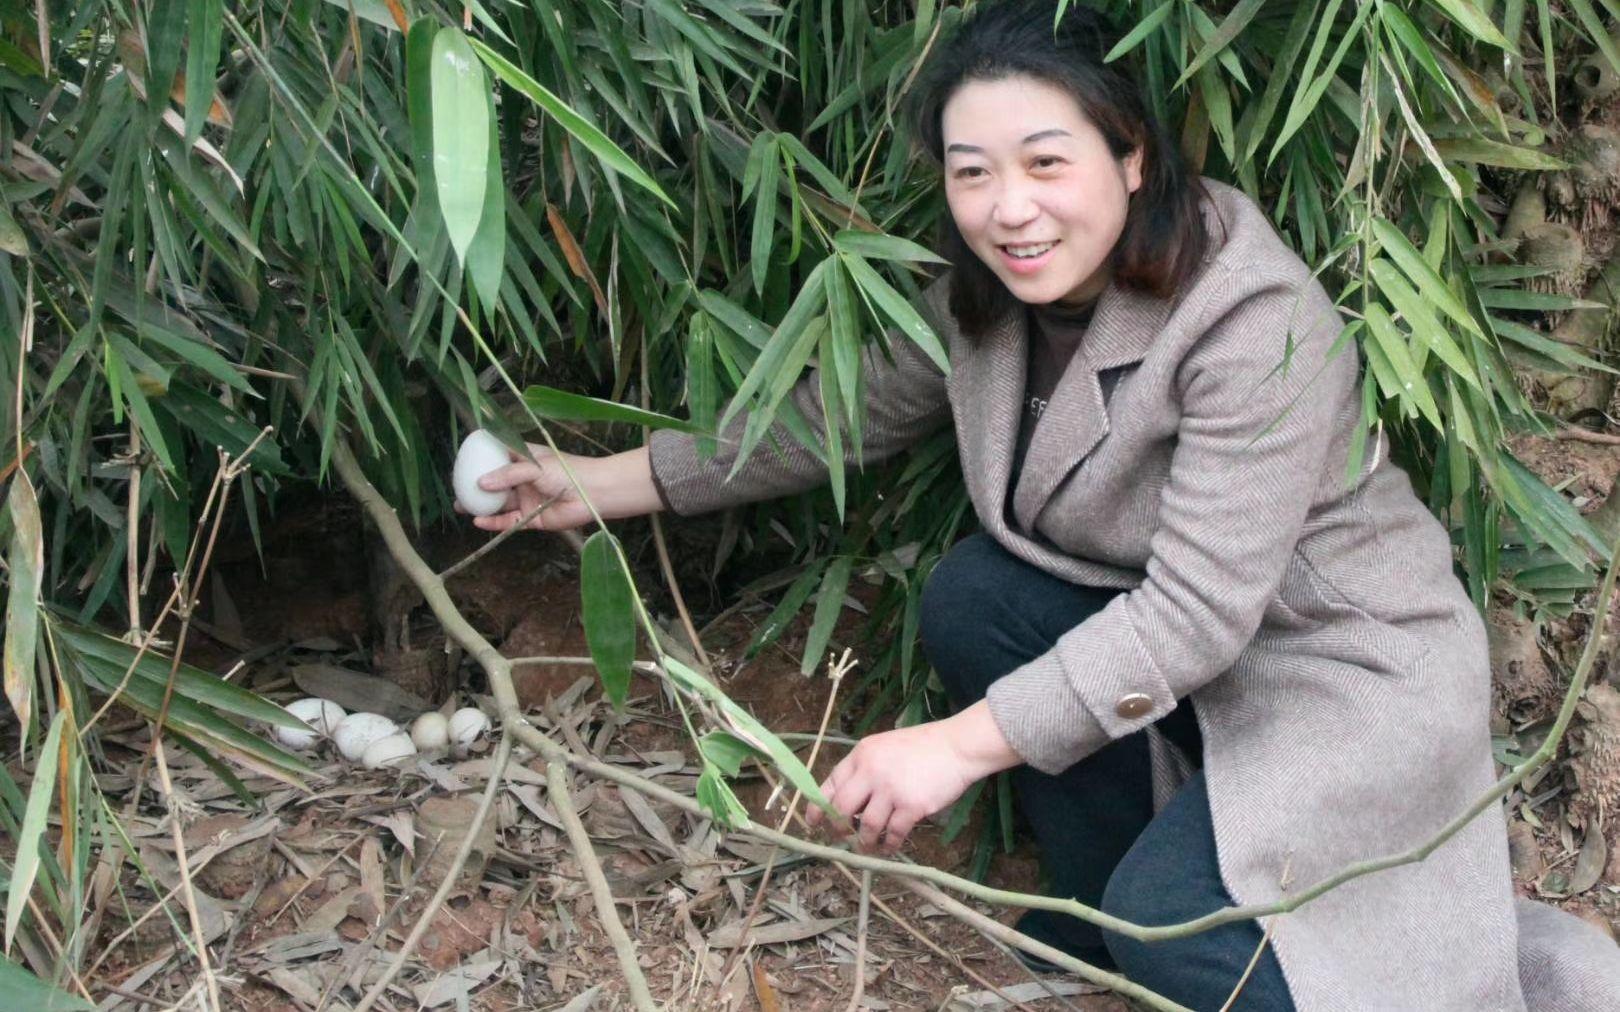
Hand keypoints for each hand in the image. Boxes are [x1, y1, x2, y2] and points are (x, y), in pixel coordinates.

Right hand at [462, 444, 661, 532]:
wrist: (593, 493)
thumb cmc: (566, 470)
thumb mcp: (533, 466)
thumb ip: (507, 475)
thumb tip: (481, 483)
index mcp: (524, 459)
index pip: (499, 456)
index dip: (482, 458)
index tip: (462, 461)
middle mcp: (523, 479)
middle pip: (495, 483)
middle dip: (476, 487)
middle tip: (457, 489)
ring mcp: (527, 499)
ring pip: (499, 504)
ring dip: (481, 506)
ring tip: (461, 506)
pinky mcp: (532, 519)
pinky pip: (509, 522)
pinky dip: (494, 522)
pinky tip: (478, 521)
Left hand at [804, 701, 1021, 852]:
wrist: (956, 746)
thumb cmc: (923, 747)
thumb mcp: (885, 747)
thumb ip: (866, 768)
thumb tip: (848, 801)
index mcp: (862, 754)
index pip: (831, 783)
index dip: (818, 806)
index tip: (813, 822)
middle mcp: (871, 771)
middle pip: (841, 808)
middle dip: (837, 828)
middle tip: (841, 838)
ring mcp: (891, 789)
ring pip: (865, 826)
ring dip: (863, 842)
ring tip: (866, 847)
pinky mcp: (911, 806)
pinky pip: (892, 834)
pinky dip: (888, 845)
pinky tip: (889, 848)